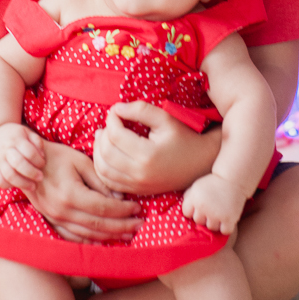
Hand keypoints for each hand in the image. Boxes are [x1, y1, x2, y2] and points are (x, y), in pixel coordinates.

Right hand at [0, 123, 45, 191]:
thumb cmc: (15, 134)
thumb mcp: (27, 132)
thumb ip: (37, 142)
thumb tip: (42, 157)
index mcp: (16, 139)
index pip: (29, 152)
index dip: (38, 161)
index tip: (42, 164)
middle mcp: (5, 149)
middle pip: (19, 164)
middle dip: (32, 173)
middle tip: (40, 177)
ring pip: (9, 175)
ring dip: (23, 183)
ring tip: (32, 186)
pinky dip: (8, 186)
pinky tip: (17, 185)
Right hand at [28, 140, 142, 242]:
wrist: (27, 161)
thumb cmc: (56, 156)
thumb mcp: (81, 161)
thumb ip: (100, 181)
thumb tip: (119, 198)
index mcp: (71, 194)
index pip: (104, 207)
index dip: (123, 210)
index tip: (137, 208)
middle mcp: (62, 211)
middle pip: (98, 225)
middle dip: (121, 226)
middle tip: (139, 226)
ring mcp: (55, 219)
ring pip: (87, 234)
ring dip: (109, 236)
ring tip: (127, 235)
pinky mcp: (51, 221)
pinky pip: (73, 237)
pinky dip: (90, 241)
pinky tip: (103, 241)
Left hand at [92, 101, 220, 195]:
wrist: (200, 164)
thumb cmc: (184, 137)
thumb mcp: (165, 118)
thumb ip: (140, 109)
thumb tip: (116, 109)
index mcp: (147, 155)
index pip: (115, 134)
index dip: (111, 118)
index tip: (116, 111)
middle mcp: (139, 174)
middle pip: (105, 152)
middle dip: (103, 133)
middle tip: (110, 123)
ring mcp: (137, 185)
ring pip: (102, 169)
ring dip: (98, 151)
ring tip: (104, 136)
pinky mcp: (136, 191)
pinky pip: (108, 182)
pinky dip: (102, 167)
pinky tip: (106, 154)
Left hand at [182, 173, 247, 235]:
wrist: (232, 178)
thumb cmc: (213, 183)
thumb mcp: (196, 186)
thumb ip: (188, 198)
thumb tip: (181, 211)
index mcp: (194, 198)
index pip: (186, 214)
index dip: (192, 210)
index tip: (199, 206)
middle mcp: (204, 207)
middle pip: (199, 222)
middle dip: (204, 216)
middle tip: (212, 208)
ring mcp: (216, 214)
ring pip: (211, 228)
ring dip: (215, 222)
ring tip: (219, 213)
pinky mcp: (229, 219)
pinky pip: (224, 231)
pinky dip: (226, 227)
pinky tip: (226, 219)